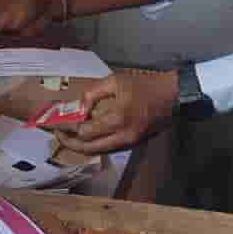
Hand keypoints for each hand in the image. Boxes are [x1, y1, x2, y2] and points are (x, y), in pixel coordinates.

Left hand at [55, 70, 177, 154]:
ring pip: (99, 152)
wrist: (175, 96)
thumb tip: (79, 106)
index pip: (85, 132)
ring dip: (82, 147)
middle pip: (88, 149)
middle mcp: (122, 136)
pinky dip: (95, 145)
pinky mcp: (134, 144)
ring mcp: (129, 143)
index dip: (69, 128)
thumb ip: (93, 93)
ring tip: (69, 136)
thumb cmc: (146, 85)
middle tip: (58, 134)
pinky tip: (88, 136)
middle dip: (70, 144)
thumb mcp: (116, 81)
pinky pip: (109, 149)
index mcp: (117, 119)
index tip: (57, 122)